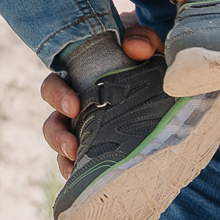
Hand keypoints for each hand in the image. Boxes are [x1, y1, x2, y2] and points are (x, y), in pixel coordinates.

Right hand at [39, 22, 160, 178]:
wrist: (167, 76)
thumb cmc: (147, 55)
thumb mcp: (145, 42)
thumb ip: (142, 38)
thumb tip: (137, 48)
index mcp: (78, 80)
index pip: (54, 86)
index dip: (57, 96)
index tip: (73, 106)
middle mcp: (77, 108)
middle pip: (53, 123)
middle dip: (57, 135)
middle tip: (73, 146)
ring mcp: (88, 131)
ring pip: (65, 149)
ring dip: (68, 160)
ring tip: (79, 168)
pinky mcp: (102, 150)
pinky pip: (83, 167)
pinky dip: (81, 175)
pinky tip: (88, 181)